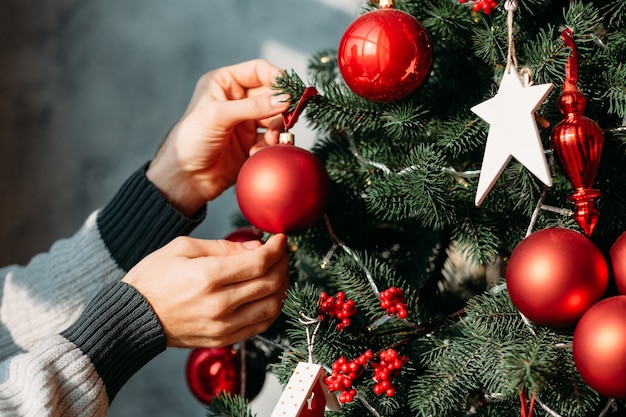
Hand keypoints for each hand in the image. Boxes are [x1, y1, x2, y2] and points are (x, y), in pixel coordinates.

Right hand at [122, 233, 289, 347]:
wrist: (133, 317)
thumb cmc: (154, 278)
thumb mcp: (183, 248)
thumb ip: (224, 246)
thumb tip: (257, 247)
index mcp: (208, 276)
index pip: (259, 262)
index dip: (277, 248)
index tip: (281, 239)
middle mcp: (219, 304)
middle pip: (271, 283)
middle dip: (283, 263)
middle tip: (281, 253)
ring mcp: (222, 325)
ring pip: (272, 306)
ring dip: (283, 286)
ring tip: (278, 272)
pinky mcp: (223, 339)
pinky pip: (261, 325)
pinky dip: (272, 307)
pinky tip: (269, 294)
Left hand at [146, 59, 289, 215]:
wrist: (186, 178)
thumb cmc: (190, 140)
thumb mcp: (218, 116)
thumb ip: (253, 106)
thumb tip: (284, 99)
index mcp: (224, 83)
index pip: (259, 71)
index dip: (277, 78)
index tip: (290, 91)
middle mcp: (237, 99)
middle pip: (272, 95)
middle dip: (280, 108)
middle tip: (285, 121)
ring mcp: (246, 121)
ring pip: (275, 118)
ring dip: (275, 129)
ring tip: (269, 141)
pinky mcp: (252, 142)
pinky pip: (271, 139)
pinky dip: (270, 145)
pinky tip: (257, 153)